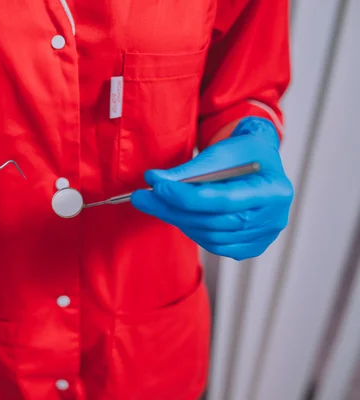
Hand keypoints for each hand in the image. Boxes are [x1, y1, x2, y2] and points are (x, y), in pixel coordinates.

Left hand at [131, 116, 293, 260]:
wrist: (261, 163)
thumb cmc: (243, 154)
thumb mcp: (220, 152)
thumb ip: (189, 170)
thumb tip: (154, 180)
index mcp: (273, 190)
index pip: (222, 199)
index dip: (186, 196)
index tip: (157, 187)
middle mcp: (273, 219)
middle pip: (213, 221)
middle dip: (172, 209)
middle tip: (141, 197)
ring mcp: (263, 237)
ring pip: (209, 236)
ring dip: (178, 219)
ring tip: (157, 202)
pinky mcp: (250, 247)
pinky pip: (214, 244)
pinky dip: (192, 229)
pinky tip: (179, 215)